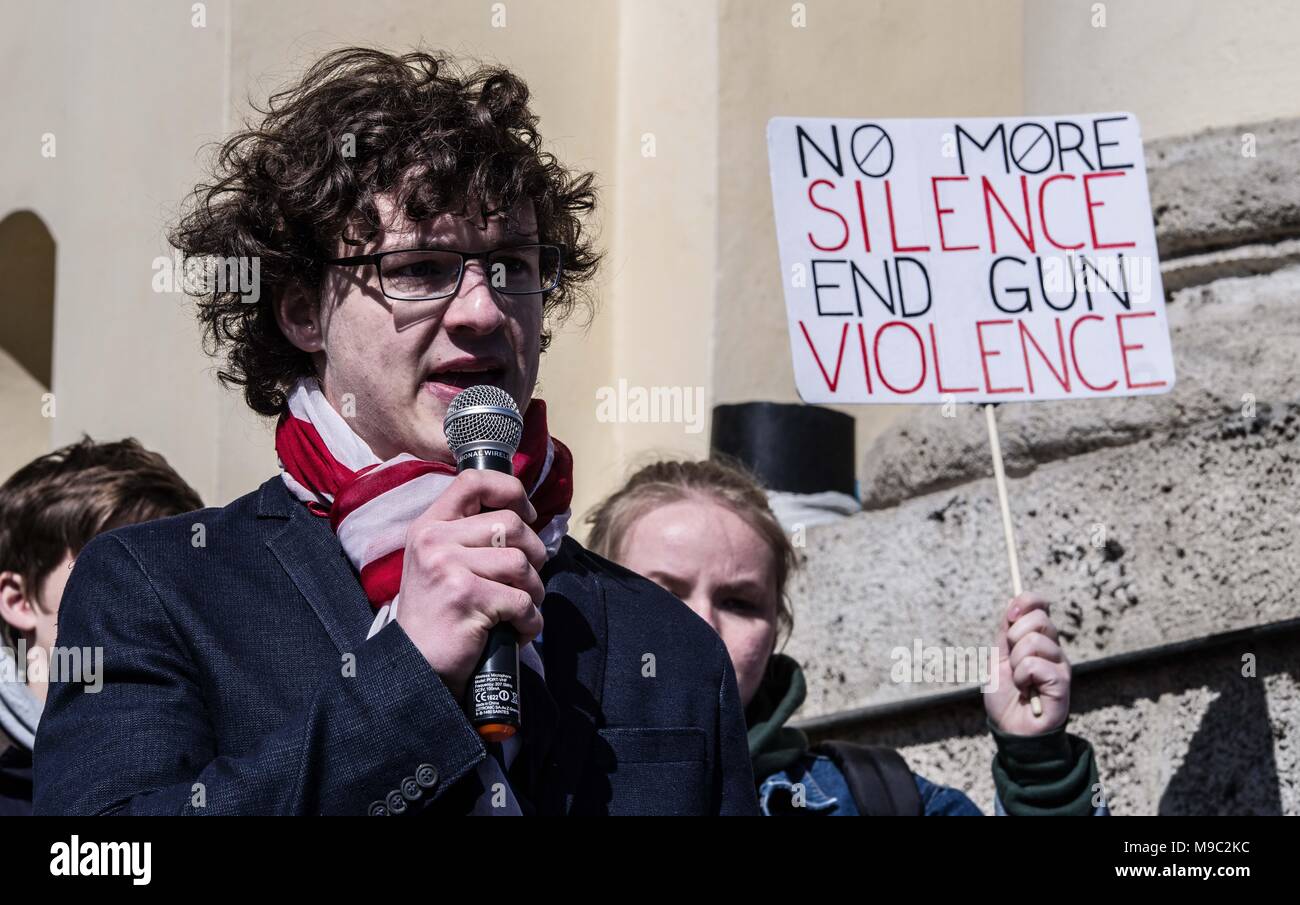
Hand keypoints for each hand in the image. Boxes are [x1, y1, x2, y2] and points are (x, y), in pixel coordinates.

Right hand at [395, 469, 546, 699]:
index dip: (510, 490)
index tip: (526, 515)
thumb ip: (470, 535)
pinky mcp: (465, 598)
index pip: (474, 481)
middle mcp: (434, 541)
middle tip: (526, 580)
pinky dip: (530, 621)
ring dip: (533, 590)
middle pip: (512, 524)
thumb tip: (524, 515)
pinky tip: (516, 631)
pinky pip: (522, 601)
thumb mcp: (440, 562)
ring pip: (521, 563)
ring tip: (520, 609)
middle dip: (534, 554)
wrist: (415, 665)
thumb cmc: (439, 613)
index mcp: (429, 526)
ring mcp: (448, 568)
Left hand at [983, 592, 1070, 735]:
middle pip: (1040, 618)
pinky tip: (1027, 691)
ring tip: (1019, 681)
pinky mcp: (1062, 681)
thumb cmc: (1005, 696)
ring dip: (1016, 663)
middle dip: (1015, 636)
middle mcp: (1053, 648)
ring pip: (1035, 642)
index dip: (1027, 602)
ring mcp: (1060, 664)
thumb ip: (1006, 632)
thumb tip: (1012, 603)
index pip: (1040, 605)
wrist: (1012, 728)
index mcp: (1038, 639)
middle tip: (1011, 660)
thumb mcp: (998, 658)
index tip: (1010, 614)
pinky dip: (1022, 677)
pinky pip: (1035, 665)